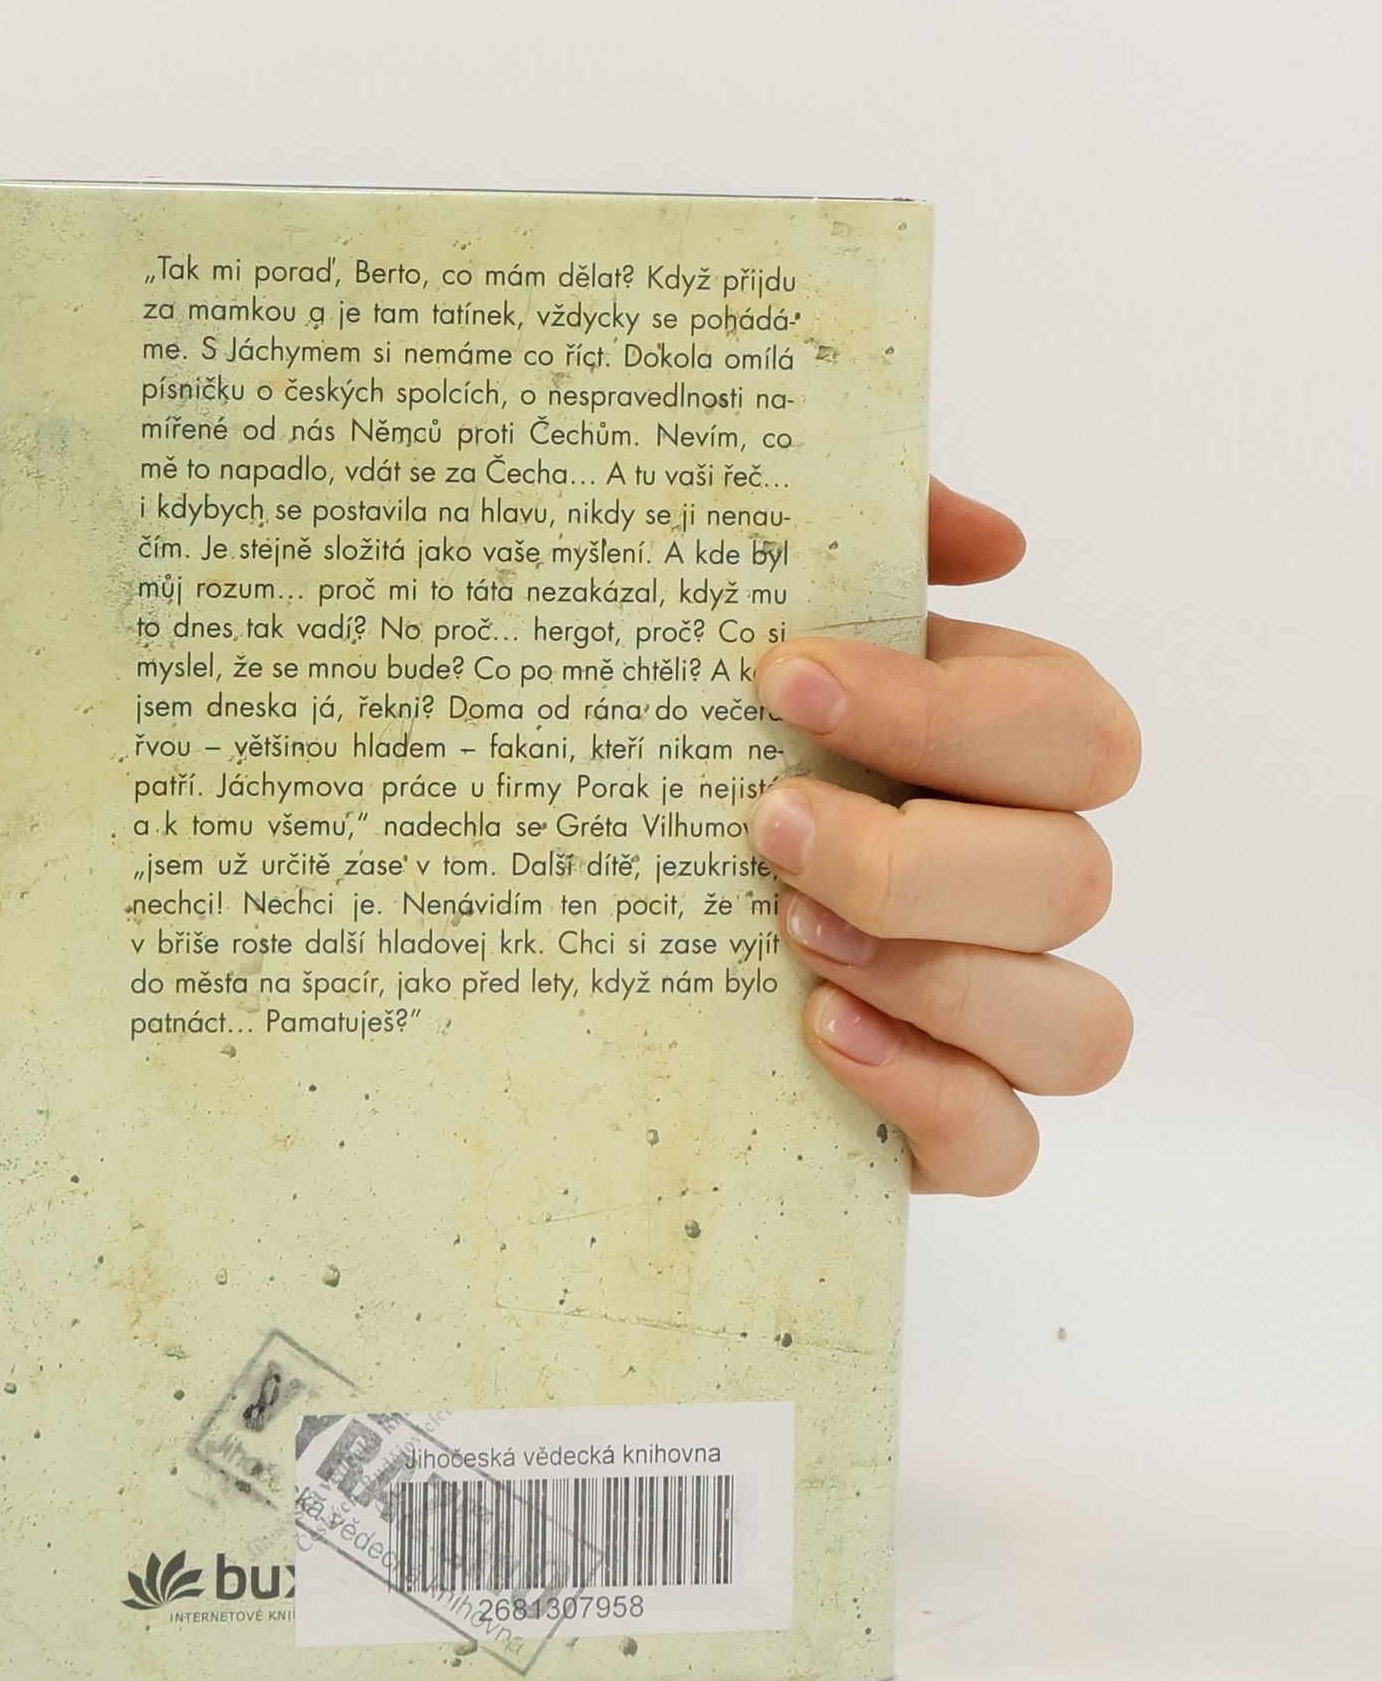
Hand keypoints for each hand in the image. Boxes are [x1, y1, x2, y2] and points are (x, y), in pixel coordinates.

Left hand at [749, 481, 1140, 1195]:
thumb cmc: (703, 757)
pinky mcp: (952, 1124)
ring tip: (793, 942)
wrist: (601, 920)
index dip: (942, 711)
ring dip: (942, 982)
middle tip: (767, 830)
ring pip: (1078, 1023)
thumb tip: (993, 539)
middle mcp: (1026, 882)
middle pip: (1072, 878)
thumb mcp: (751, 630)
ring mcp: (1002, 1013)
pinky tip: (820, 1037)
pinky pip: (1005, 1141)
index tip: (779, 677)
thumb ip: (870, 547)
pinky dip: (928, 1095)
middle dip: (915, 859)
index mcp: (1006, 758)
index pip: (1068, 732)